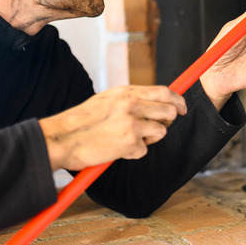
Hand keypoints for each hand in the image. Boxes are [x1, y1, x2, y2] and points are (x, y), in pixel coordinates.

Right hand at [39, 85, 186, 170]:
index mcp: (126, 92)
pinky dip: (133, 152)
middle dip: (167, 121)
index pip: (163, 91)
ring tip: (129, 139)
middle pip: (169, 111)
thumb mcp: (107, 100)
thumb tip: (155, 101)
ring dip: (149, 138)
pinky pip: (145, 150)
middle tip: (155, 128)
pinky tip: (117, 149)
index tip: (182, 108)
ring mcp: (132, 124)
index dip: (177, 100)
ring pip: (161, 132)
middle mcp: (131, 105)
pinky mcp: (130, 143)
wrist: (63, 138)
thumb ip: (130, 99)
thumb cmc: (82, 121)